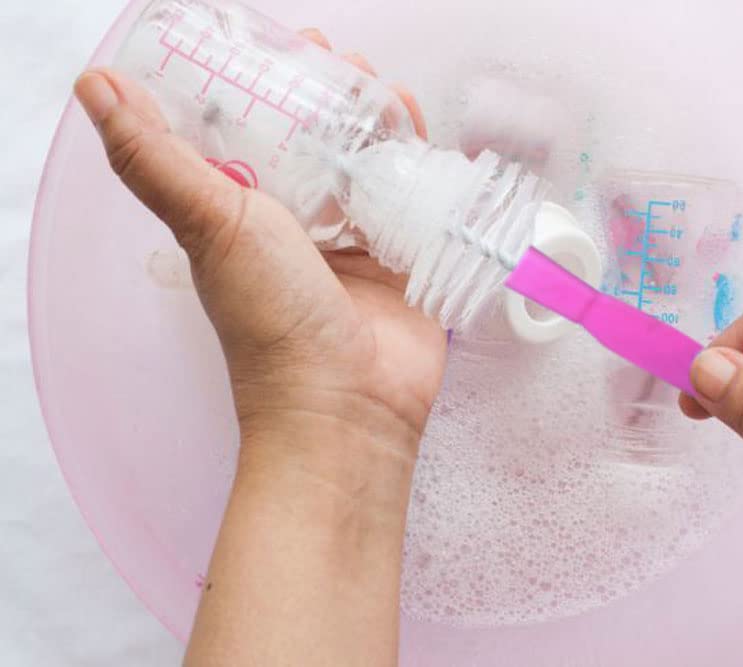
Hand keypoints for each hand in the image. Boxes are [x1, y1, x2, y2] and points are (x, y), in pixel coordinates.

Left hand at [74, 32, 443, 454]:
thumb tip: (94, 86)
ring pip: (369, 165)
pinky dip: (420, 167)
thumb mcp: (211, 224)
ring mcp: (355, 244)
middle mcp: (300, 225)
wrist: (347, 404)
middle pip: (319, 142)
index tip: (288, 47)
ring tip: (388, 90)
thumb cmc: (272, 322)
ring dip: (379, 123)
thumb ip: (157, 157)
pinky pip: (413, 201)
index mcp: (246, 214)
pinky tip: (424, 137)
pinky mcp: (402, 262)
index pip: (256, 130)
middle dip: (335, 96)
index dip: (271, 84)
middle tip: (347, 63)